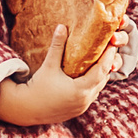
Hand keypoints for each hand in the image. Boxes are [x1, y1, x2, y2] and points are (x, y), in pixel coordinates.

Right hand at [0, 25, 115, 125]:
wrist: (25, 109)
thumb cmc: (37, 87)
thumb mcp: (48, 65)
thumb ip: (57, 46)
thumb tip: (62, 26)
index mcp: (80, 90)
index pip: (102, 70)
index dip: (109, 56)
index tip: (112, 44)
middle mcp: (84, 100)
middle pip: (103, 79)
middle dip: (107, 64)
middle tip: (109, 49)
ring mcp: (81, 107)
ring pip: (98, 89)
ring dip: (100, 75)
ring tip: (101, 60)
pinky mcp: (77, 111)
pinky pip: (91, 95)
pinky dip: (93, 85)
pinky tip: (89, 76)